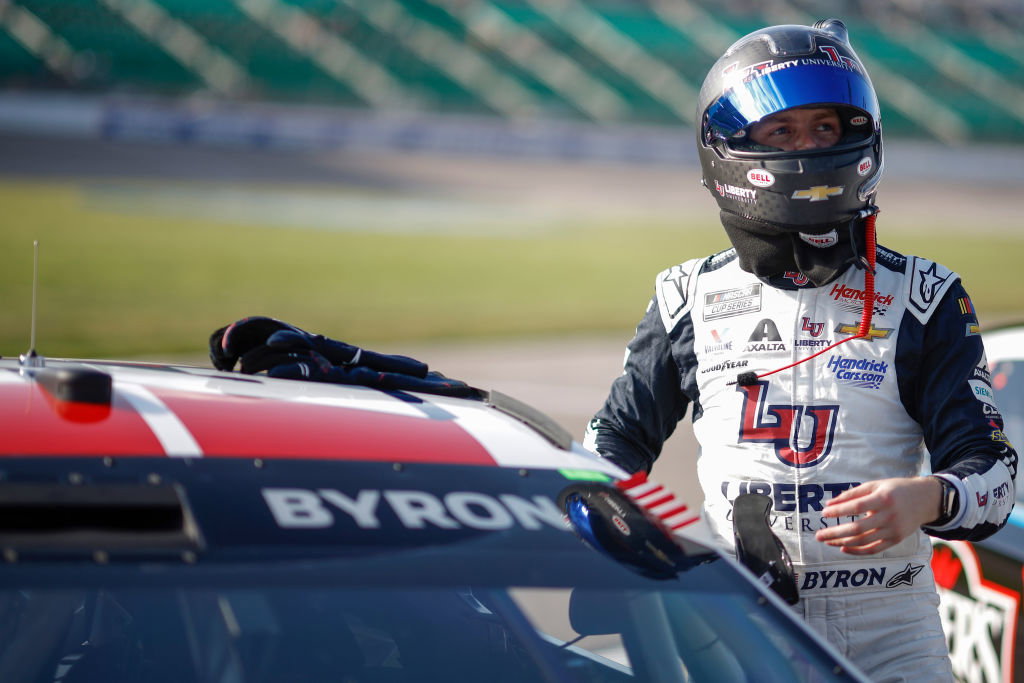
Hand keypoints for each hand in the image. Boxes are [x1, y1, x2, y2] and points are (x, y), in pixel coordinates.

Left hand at [815, 476, 941, 554]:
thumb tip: (829, 504)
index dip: (839, 511)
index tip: (824, 513)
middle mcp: (889, 516)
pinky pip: (874, 549)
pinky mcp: (896, 540)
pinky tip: (843, 547)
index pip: (856, 507)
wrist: (925, 500)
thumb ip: (852, 494)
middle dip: (835, 533)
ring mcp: (894, 530)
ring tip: (827, 541)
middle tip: (819, 535)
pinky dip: (857, 551)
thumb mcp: (875, 485)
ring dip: (842, 543)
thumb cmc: (895, 490)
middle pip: (858, 528)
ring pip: (864, 541)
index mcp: (883, 499)